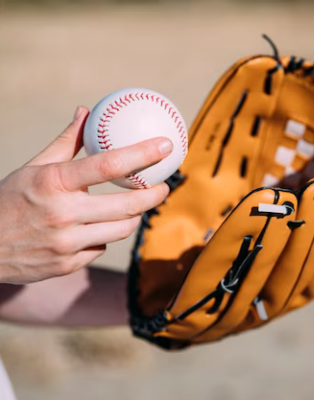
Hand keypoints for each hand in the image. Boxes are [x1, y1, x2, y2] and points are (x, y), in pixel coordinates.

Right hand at [0, 106, 171, 283]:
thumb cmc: (10, 200)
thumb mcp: (34, 167)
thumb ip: (65, 141)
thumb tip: (85, 111)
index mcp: (54, 182)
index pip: (109, 164)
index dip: (143, 153)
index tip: (166, 146)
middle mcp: (62, 213)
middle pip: (127, 206)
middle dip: (154, 195)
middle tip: (164, 187)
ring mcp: (66, 243)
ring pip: (121, 230)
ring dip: (134, 217)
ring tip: (136, 207)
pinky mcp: (67, 264)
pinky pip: (101, 247)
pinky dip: (104, 236)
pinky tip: (96, 229)